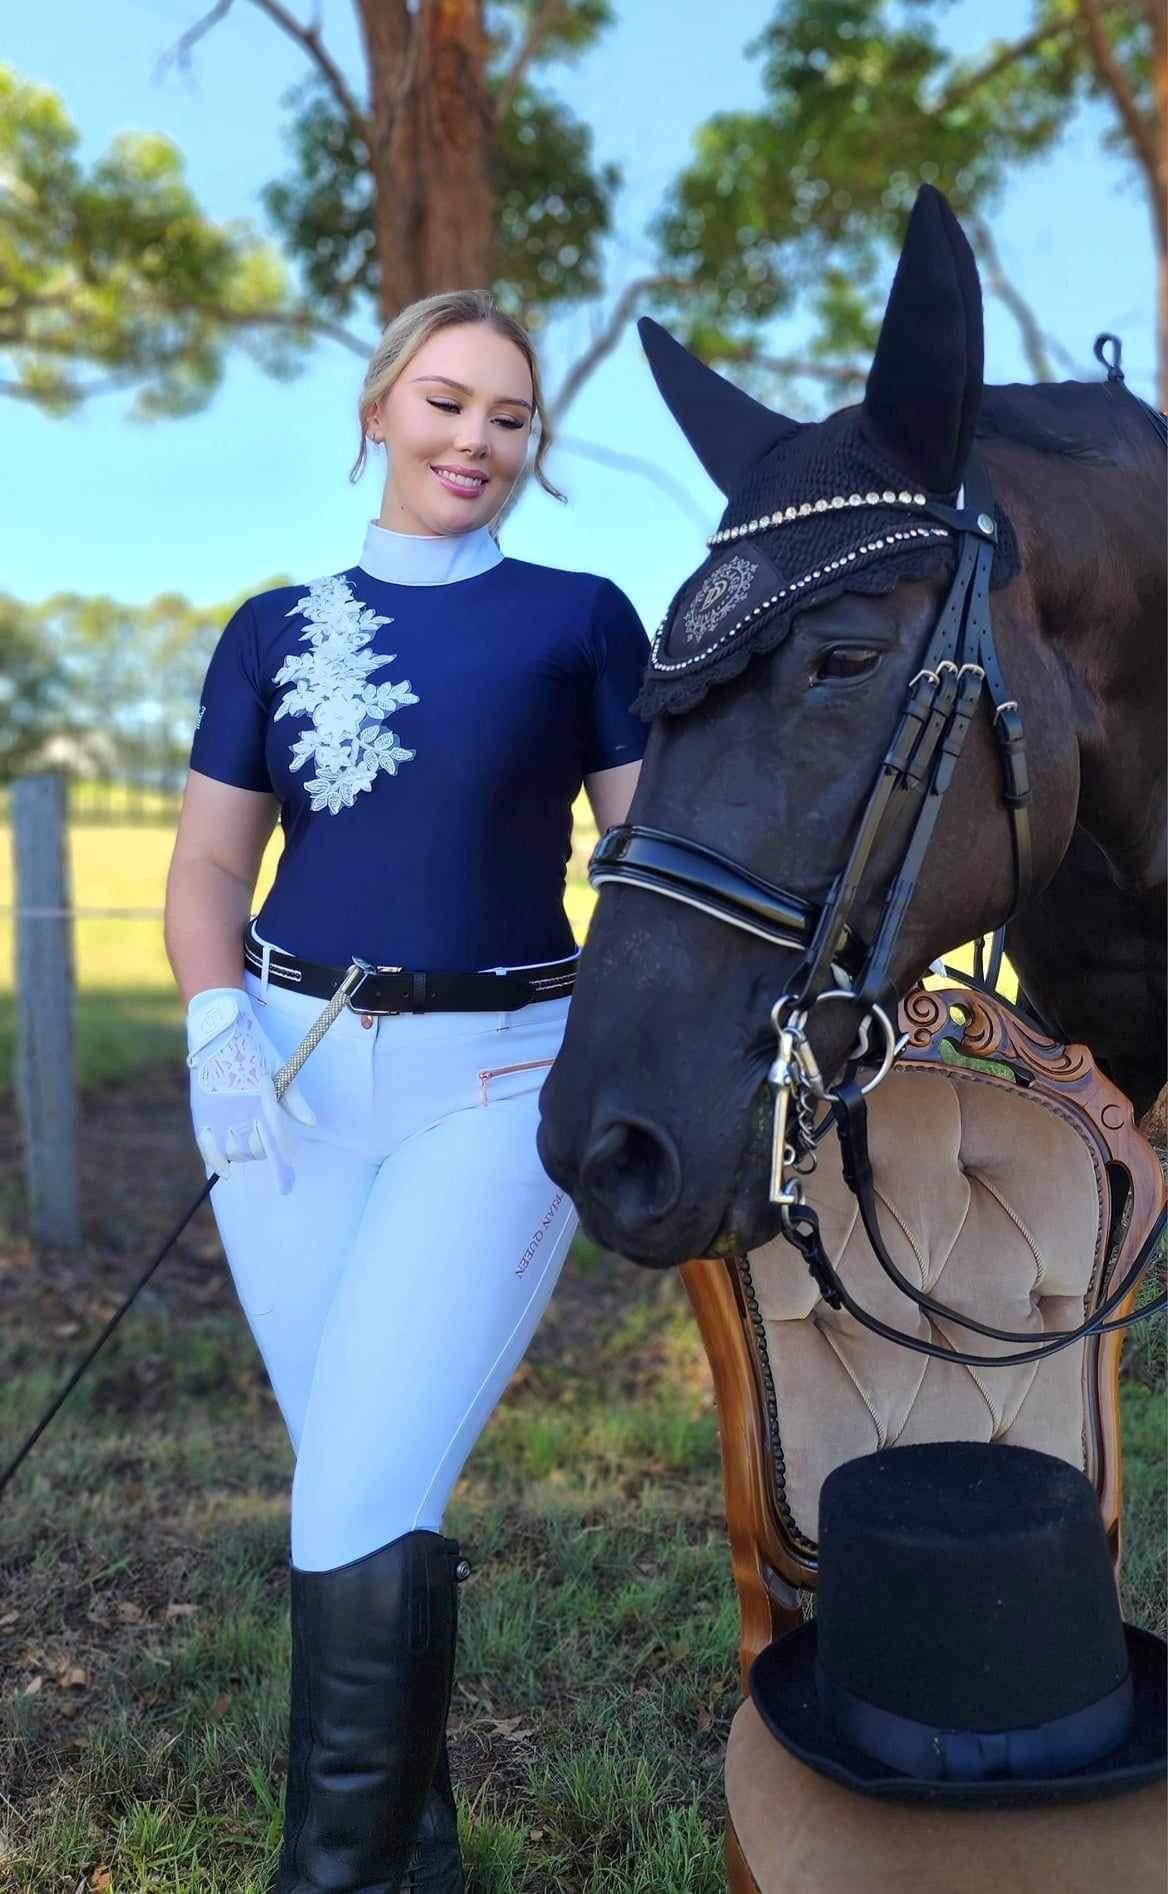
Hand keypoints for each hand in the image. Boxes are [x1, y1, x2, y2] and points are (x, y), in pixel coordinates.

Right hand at [186, 987, 315, 1193]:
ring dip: (245, 1154)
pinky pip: (207, 1148)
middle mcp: (240, 1111)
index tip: (287, 1186)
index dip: (283, 1167)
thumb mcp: (280, 1069)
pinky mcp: (201, 1113)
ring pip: (234, 1152)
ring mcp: (218, 1113)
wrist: (219, 1028)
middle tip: (267, 1145)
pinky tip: (227, 1171)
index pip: (275, 1143)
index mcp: (263, 1100)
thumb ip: (294, 1100)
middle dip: (265, 1152)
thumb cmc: (255, 1047)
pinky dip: (218, 1162)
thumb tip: (312, 1123)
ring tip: (249, 1146)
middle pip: (256, 1150)